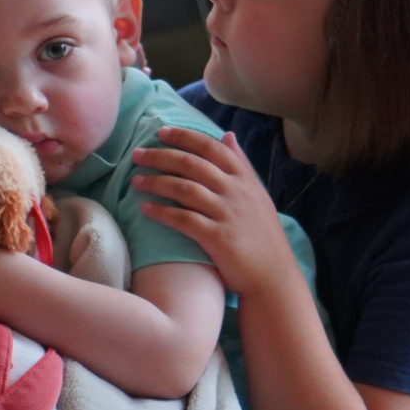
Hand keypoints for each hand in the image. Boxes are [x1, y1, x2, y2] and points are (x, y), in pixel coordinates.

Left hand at [131, 127, 297, 298]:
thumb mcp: (257, 195)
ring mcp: (226, 214)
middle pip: (191, 164)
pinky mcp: (217, 238)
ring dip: (156, 182)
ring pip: (184, 188)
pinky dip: (162, 212)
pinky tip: (145, 209)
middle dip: (160, 156)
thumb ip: (241, 164)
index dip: (183, 137)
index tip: (160, 133)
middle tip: (136, 154)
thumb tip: (227, 135)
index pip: (211, 147)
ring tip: (135, 181)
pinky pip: (183, 219)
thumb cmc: (263, 236)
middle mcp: (235, 191)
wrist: (274, 276)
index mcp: (244, 178)